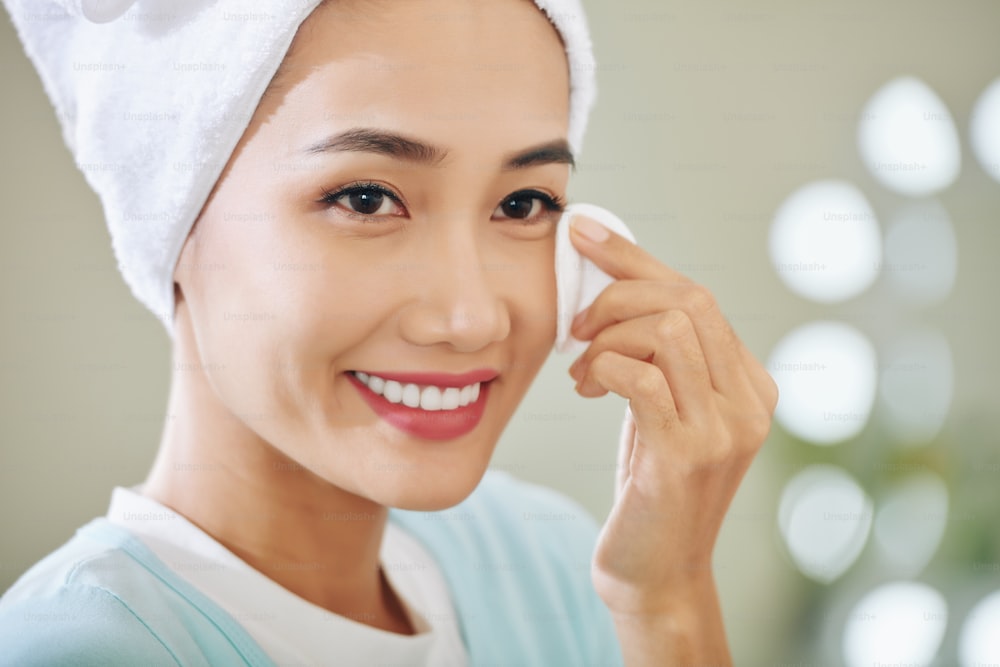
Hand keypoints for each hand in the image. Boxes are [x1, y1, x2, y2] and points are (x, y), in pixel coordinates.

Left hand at [566, 216, 777, 619]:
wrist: (656, 570)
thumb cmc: (651, 485)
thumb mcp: (661, 408)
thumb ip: (656, 355)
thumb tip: (607, 286)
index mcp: (750, 382)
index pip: (697, 292)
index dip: (636, 257)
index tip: (583, 231)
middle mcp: (751, 399)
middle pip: (689, 298)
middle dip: (618, 294)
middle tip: (577, 327)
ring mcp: (725, 427)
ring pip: (669, 327)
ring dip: (608, 336)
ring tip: (582, 369)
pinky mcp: (688, 453)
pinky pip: (641, 375)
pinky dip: (603, 368)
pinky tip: (587, 389)